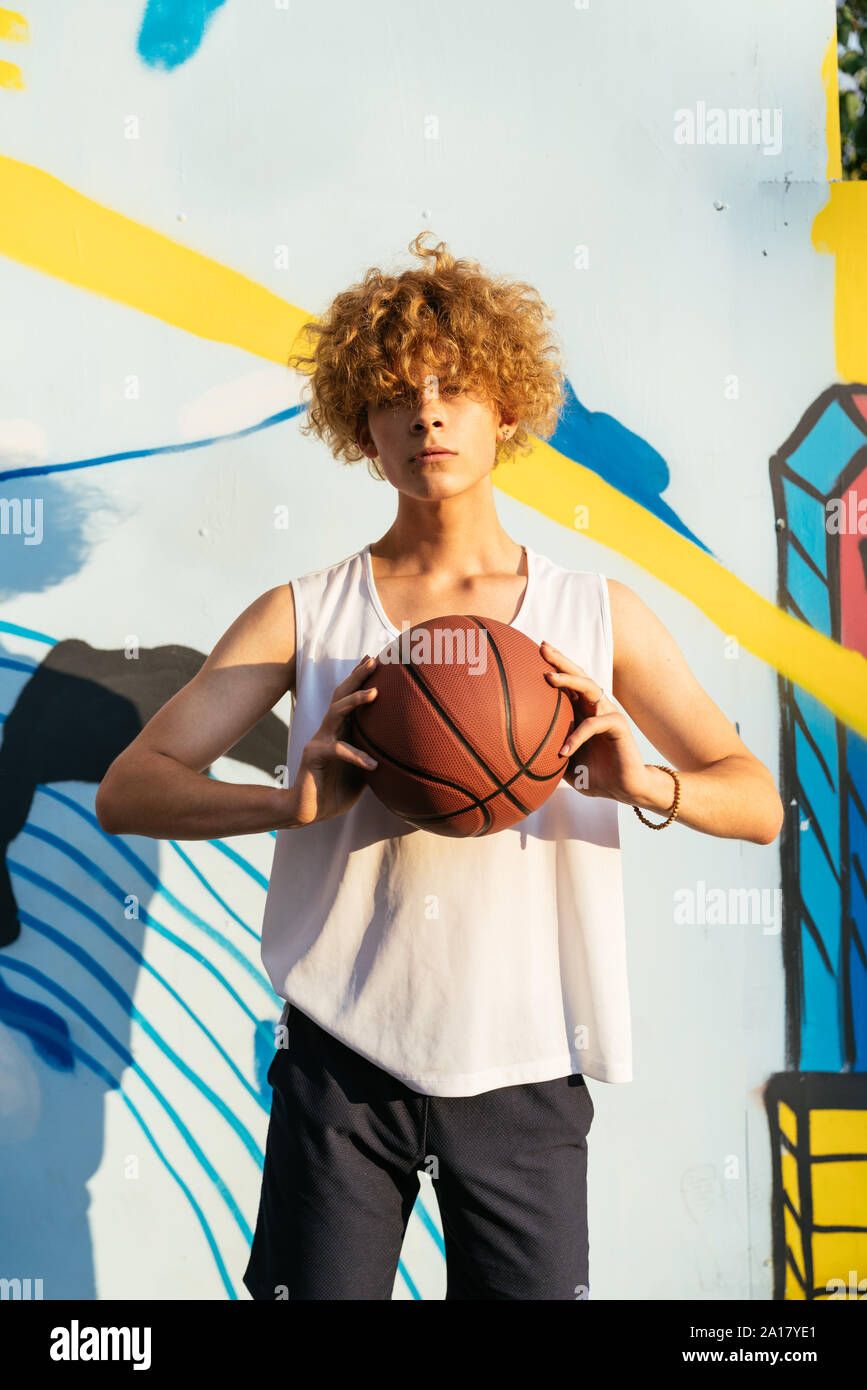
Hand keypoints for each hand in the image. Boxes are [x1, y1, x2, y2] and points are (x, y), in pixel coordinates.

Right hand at [286, 655, 378, 825]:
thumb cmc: (337, 790)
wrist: (309, 811)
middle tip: (373, 660)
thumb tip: (406, 749)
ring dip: (355, 700)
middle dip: (357, 677)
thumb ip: (376, 755)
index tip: (376, 659)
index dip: (360, 678)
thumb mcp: (364, 770)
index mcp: (340, 731)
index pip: (349, 697)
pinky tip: (373, 765)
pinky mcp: (313, 756)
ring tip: (374, 693)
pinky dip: (357, 756)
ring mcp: (319, 740)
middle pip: (341, 695)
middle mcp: (329, 730)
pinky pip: (338, 751)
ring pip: (336, 712)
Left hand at [540, 640, 650, 802]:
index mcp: (582, 710)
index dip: (554, 665)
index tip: (534, 650)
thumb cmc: (592, 774)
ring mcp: (608, 713)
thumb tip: (513, 754)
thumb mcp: (562, 762)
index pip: (567, 682)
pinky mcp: (618, 726)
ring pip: (589, 688)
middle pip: (578, 675)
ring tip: (548, 678)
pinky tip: (563, 751)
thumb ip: (545, 752)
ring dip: (569, 681)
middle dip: (560, 661)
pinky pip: (595, 724)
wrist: (621, 788)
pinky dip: (577, 736)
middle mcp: (595, 706)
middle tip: (541, 648)